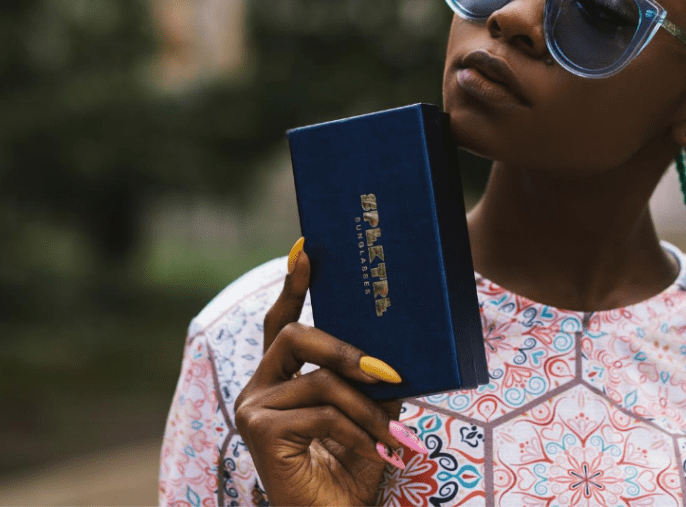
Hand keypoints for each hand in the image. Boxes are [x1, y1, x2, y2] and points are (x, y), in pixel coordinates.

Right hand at [234, 238, 427, 505]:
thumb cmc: (352, 470)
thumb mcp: (369, 415)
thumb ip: (371, 379)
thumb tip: (395, 349)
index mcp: (281, 381)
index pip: (281, 323)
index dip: (293, 285)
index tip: (306, 249)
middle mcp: (257, 388)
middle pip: (293, 335)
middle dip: (345, 349)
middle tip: (388, 373)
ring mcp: (252, 408)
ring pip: (320, 381)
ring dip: (368, 409)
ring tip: (398, 435)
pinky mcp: (258, 430)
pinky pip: (321, 412)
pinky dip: (358, 431)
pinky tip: (380, 451)